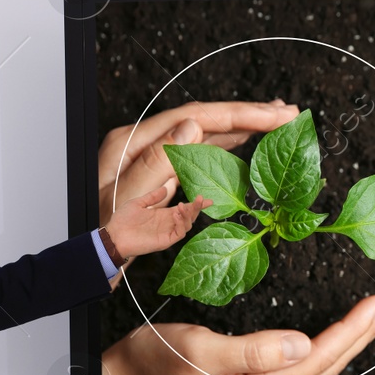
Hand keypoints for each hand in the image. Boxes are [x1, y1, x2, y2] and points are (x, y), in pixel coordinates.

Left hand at [97, 99, 299, 227]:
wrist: (87, 260)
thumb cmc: (100, 236)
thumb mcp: (126, 203)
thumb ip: (157, 164)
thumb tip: (192, 128)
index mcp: (133, 142)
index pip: (196, 117)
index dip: (239, 114)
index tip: (272, 114)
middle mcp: (145, 143)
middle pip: (205, 120)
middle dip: (248, 115)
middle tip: (286, 113)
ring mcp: (154, 158)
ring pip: (206, 134)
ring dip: (242, 127)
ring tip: (275, 121)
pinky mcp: (162, 175)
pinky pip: (201, 153)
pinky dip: (228, 145)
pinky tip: (246, 142)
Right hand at [100, 289, 374, 374]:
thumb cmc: (151, 363)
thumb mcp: (198, 350)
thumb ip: (252, 350)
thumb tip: (302, 344)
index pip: (319, 357)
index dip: (354, 328)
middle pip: (328, 365)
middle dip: (364, 332)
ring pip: (319, 368)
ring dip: (351, 340)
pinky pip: (303, 371)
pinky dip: (327, 348)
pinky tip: (338, 337)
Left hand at [104, 184, 209, 258]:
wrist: (113, 235)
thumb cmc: (122, 221)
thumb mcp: (138, 203)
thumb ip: (153, 197)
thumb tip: (166, 189)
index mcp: (163, 215)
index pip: (184, 209)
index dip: (196, 205)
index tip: (208, 199)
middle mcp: (168, 224)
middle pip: (189, 217)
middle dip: (197, 208)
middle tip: (200, 198)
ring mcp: (167, 233)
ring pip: (187, 225)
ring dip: (189, 214)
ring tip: (184, 205)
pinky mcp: (165, 241)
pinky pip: (179, 233)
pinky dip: (182, 224)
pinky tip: (177, 214)